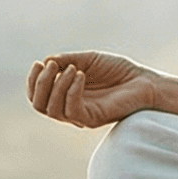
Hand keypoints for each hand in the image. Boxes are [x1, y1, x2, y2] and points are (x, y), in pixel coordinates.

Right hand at [27, 51, 159, 128]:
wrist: (144, 80)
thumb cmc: (118, 70)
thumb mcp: (88, 59)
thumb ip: (66, 60)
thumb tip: (45, 62)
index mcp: (65, 95)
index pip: (37, 96)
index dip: (33, 81)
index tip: (40, 62)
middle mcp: (70, 108)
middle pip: (38, 105)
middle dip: (41, 83)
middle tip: (52, 65)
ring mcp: (80, 115)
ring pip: (52, 109)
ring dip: (56, 85)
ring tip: (73, 68)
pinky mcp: (92, 119)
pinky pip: (72, 110)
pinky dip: (71, 91)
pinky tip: (81, 75)